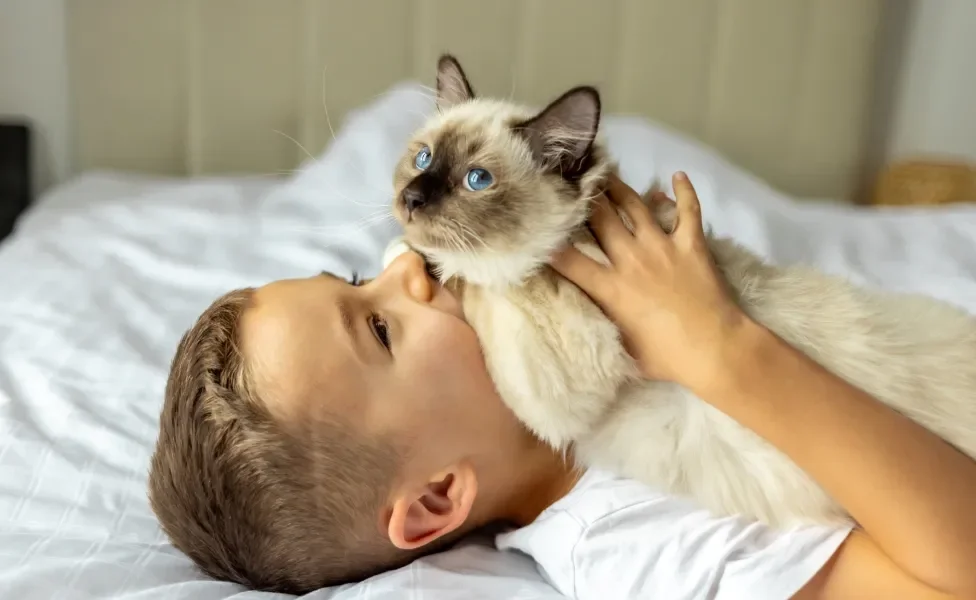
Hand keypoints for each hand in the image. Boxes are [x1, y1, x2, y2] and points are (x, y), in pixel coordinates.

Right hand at [551, 172, 749, 389]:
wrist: (716, 349)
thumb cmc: (668, 358)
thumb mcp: (625, 349)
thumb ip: (606, 328)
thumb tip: (588, 326)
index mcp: (611, 288)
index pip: (568, 260)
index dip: (549, 243)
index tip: (539, 229)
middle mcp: (631, 260)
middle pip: (600, 218)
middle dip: (583, 199)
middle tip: (572, 184)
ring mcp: (662, 247)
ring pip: (635, 206)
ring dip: (619, 188)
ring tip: (607, 174)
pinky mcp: (691, 244)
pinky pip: (688, 210)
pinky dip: (684, 191)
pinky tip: (678, 176)